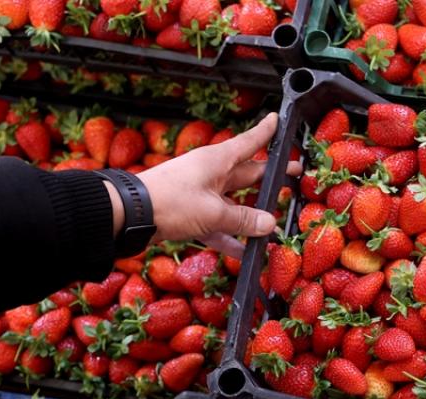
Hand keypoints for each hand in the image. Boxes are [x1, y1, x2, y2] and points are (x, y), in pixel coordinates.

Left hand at [129, 112, 282, 244]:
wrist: (130, 216)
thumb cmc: (172, 202)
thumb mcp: (214, 212)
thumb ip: (244, 220)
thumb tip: (270, 224)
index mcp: (217, 161)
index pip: (249, 142)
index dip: (265, 133)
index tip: (277, 121)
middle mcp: (211, 174)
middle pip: (248, 174)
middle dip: (270, 176)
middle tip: (294, 174)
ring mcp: (201, 194)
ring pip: (235, 203)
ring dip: (253, 215)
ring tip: (275, 224)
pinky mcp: (192, 214)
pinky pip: (219, 225)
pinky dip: (231, 237)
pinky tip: (245, 251)